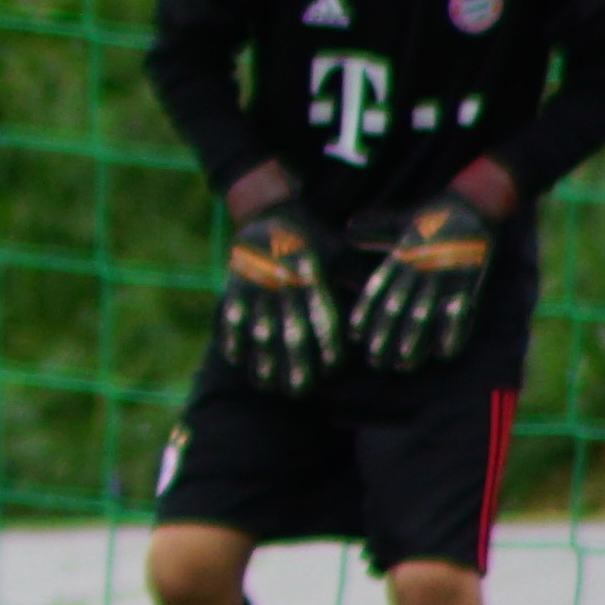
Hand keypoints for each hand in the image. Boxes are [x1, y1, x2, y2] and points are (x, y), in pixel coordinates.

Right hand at [215, 198, 342, 392]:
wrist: (272, 213)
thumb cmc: (313, 241)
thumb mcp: (338, 255)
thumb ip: (351, 281)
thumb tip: (374, 310)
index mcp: (314, 279)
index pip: (323, 318)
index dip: (328, 345)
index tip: (332, 368)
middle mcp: (286, 285)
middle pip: (291, 331)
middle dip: (295, 364)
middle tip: (298, 391)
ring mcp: (257, 286)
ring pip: (260, 329)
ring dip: (262, 359)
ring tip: (266, 385)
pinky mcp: (233, 284)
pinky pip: (229, 314)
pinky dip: (231, 336)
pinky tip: (236, 358)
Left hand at [347, 189, 495, 373]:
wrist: (474, 203)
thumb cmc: (433, 214)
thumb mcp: (400, 221)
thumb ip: (375, 232)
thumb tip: (347, 232)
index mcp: (400, 256)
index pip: (377, 290)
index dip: (365, 315)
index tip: (355, 336)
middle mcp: (418, 269)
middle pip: (397, 309)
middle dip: (384, 337)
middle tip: (375, 361)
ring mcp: (443, 276)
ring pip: (424, 315)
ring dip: (413, 342)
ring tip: (403, 364)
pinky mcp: (468, 282)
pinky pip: (459, 312)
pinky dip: (452, 333)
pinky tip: (444, 353)